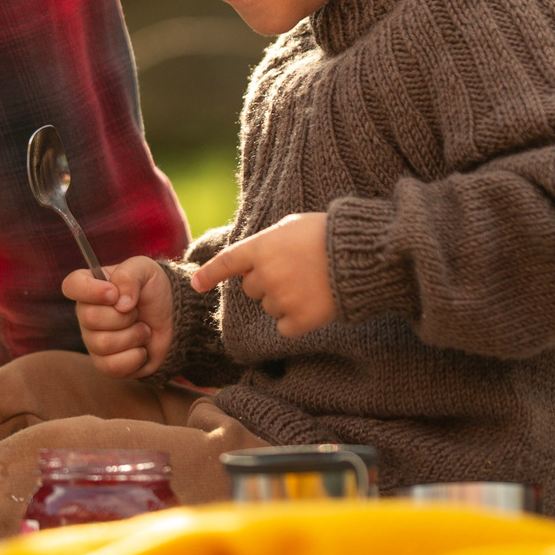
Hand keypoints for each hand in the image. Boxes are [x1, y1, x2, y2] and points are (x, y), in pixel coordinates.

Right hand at [63, 256, 172, 377]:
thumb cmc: (153, 290)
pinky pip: (112, 366)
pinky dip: (135, 356)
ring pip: (103, 343)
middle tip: (137, 311)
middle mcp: (86, 314)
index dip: (90, 291)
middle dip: (124, 316)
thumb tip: (120, 303)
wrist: (172, 318)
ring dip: (133, 335)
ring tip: (143, 328)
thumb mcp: (145, 270)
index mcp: (90, 286)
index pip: (71, 285)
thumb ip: (129, 276)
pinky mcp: (105, 364)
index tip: (114, 294)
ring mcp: (93, 341)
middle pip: (90, 318)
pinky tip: (141, 347)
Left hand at [194, 212, 336, 337]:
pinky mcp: (300, 320)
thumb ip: (267, 243)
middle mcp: (265, 276)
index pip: (226, 263)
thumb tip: (254, 260)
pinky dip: (296, 321)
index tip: (195, 285)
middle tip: (294, 270)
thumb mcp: (290, 226)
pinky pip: (285, 328)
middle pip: (250, 289)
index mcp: (260, 248)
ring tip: (310, 283)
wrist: (358, 254)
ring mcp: (282, 299)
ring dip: (284, 300)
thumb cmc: (326, 234)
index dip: (209, 275)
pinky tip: (313, 304)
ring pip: (270, 308)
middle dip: (266, 282)